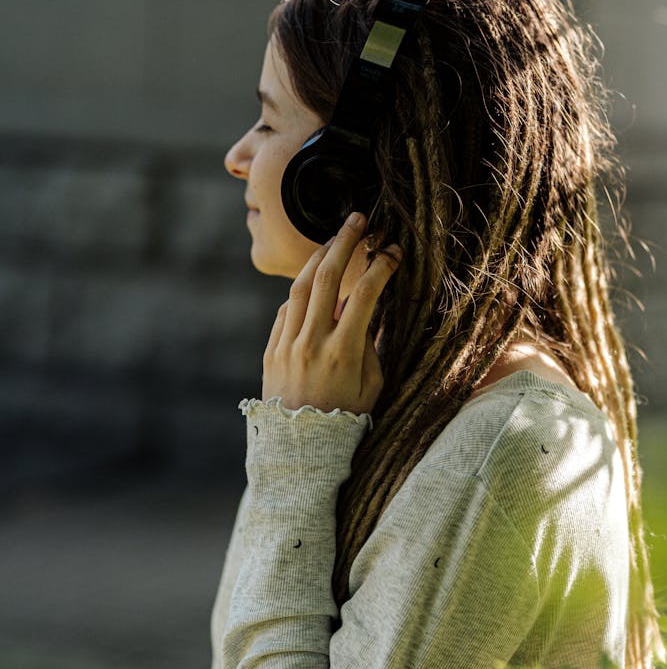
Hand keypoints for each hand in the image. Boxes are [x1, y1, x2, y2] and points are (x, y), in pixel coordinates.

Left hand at [261, 212, 401, 415]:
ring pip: (300, 286)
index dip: (381, 266)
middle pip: (326, 277)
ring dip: (318, 257)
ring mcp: (287, 344)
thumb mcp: (372, 385)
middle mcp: (312, 343)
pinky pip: (285, 310)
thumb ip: (368, 344)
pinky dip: (300, 292)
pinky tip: (314, 283)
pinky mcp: (271, 350)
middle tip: (358, 219)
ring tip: (335, 238)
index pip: (365, 294)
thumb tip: (364, 310)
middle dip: (344, 242)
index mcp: (343, 352)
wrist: (301, 449)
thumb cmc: (347, 418)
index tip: (393, 250)